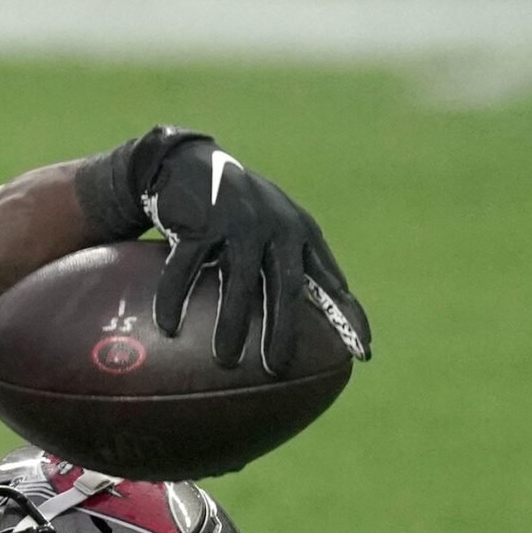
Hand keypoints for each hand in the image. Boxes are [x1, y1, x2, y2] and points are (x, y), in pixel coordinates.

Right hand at [135, 132, 370, 374]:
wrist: (190, 165)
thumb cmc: (236, 210)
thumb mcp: (272, 229)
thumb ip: (289, 265)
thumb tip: (310, 322)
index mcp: (300, 234)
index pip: (330, 281)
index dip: (348, 316)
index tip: (363, 352)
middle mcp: (275, 227)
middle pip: (284, 287)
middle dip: (282, 330)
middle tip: (277, 368)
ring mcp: (237, 223)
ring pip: (237, 282)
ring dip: (231, 324)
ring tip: (226, 359)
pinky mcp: (199, 222)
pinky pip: (185, 269)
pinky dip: (174, 300)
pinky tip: (169, 327)